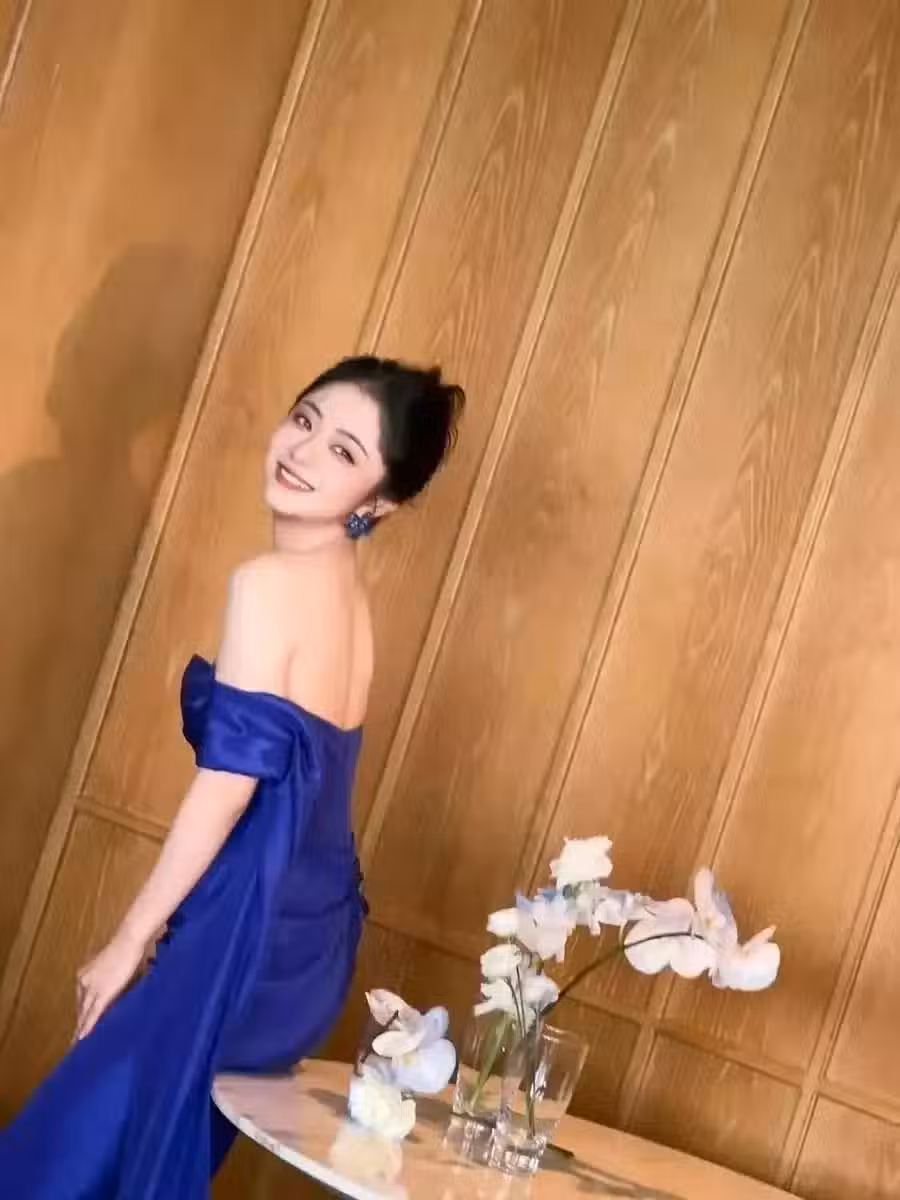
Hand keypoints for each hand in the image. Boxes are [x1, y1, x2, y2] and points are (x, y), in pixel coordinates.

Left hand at [73, 926, 146, 1042]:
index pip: (82, 999)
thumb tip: (112, 988)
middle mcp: (84, 982)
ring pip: (84, 1013)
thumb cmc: (125, 948)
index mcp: (85, 974)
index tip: (80, 1024)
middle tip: (76, 1040)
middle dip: (79, 1023)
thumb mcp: (112, 965)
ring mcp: (92, 988)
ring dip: (81, 1029)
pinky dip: (88, 1027)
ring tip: (77, 1044)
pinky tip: (83, 1038)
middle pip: (81, 1007)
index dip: (82, 1012)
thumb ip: (109, 978)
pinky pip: (93, 1014)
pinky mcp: (102, 994)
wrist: (129, 940)